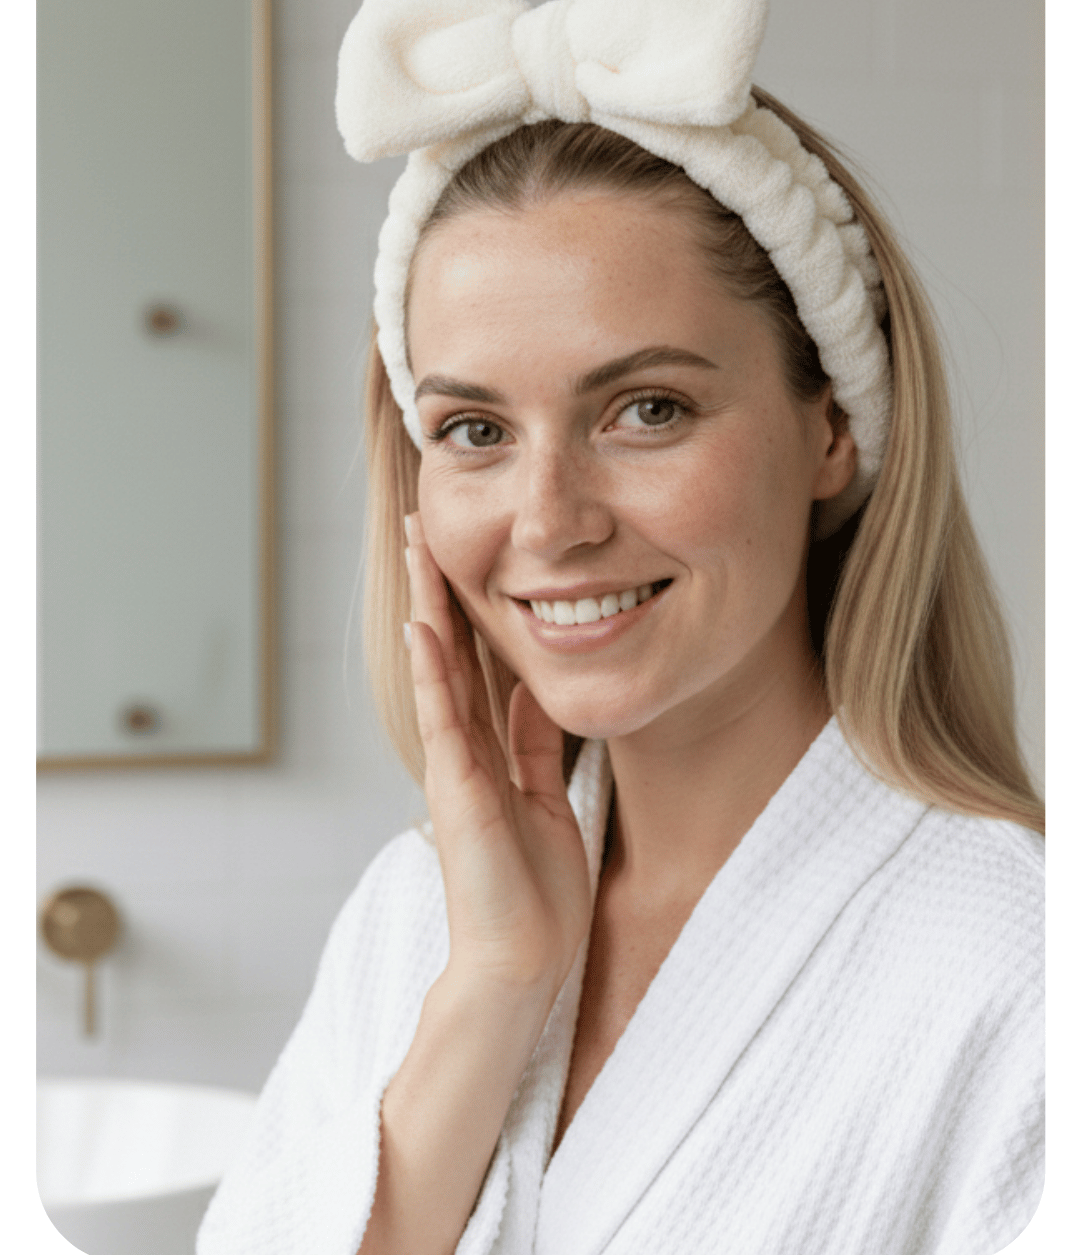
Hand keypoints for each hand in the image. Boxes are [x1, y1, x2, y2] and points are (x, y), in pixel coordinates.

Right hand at [405, 513, 591, 997]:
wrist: (521, 962)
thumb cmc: (533, 893)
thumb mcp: (544, 796)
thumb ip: (534, 744)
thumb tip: (536, 691)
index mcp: (488, 751)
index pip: (474, 661)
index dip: (467, 606)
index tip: (459, 554)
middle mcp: (465, 750)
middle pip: (449, 651)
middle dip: (437, 588)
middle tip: (421, 527)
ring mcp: (456, 768)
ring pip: (439, 671)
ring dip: (429, 608)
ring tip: (416, 550)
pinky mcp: (458, 792)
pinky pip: (447, 721)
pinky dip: (434, 673)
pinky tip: (427, 628)